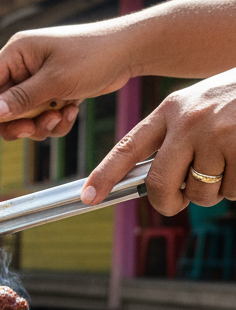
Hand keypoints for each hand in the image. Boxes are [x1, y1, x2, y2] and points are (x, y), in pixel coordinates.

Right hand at [0, 24, 132, 140]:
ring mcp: (38, 80)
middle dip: (17, 123)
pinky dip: (54, 121)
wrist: (131, 51)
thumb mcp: (55, 80)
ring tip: (60, 117)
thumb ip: (21, 98)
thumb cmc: (93, 56)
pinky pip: (41, 116)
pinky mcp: (52, 91)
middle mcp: (23, 66)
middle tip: (32, 131)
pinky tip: (71, 111)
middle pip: (1, 106)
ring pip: (22, 116)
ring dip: (39, 124)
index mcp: (16, 53)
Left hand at [80, 68, 235, 215]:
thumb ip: (175, 139)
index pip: (128, 147)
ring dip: (217, 190)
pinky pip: (234, 189)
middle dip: (169, 202)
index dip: (105, 175)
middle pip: (160, 184)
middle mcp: (189, 120)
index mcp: (172, 109)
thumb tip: (155, 184)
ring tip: (231, 161)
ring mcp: (217, 133)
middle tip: (180, 200)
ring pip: (202, 192)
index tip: (89, 197)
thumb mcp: (201, 107)